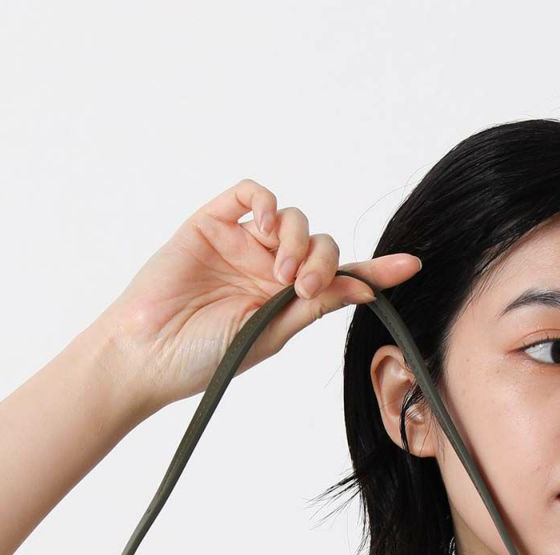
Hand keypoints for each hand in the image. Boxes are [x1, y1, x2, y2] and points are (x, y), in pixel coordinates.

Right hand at [95, 177, 421, 411]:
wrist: (148, 354)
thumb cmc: (203, 357)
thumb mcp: (269, 334)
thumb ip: (313, 307)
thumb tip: (362, 289)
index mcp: (286, 300)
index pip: (339, 278)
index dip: (375, 271)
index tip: (410, 266)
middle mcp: (268, 268)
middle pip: (320, 243)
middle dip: (322, 261)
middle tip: (302, 288)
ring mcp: (241, 243)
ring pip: (291, 217)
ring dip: (296, 239)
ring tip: (278, 272)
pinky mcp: (212, 222)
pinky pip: (249, 192)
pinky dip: (264, 200)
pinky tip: (263, 224)